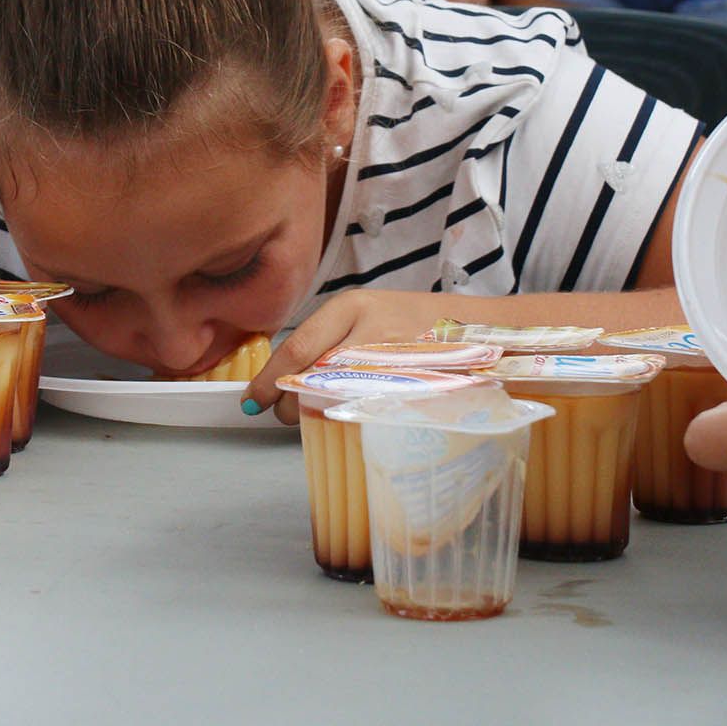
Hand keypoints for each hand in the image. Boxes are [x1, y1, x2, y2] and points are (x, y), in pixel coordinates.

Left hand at [243, 290, 457, 423]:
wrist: (473, 329)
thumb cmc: (414, 323)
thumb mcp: (368, 315)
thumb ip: (329, 339)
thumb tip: (284, 375)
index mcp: (353, 306)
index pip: (298, 346)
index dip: (270, 380)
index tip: (253, 400)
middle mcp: (371, 330)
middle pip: (312, 377)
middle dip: (289, 403)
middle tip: (282, 412)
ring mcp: (393, 360)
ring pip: (335, 397)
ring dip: (313, 413)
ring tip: (311, 414)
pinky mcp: (410, 386)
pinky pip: (366, 411)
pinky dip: (346, 419)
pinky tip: (344, 419)